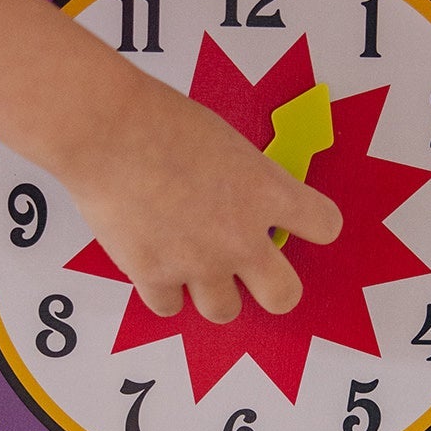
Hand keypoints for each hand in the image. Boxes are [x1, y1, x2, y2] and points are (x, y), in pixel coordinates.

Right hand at [59, 75, 342, 322]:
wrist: (106, 130)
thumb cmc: (159, 119)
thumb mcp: (225, 142)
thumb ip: (243, 181)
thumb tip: (239, 202)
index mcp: (267, 191)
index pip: (324, 226)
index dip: (312, 225)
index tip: (296, 223)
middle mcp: (241, 236)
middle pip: (284, 296)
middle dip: (271, 287)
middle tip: (252, 272)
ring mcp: (198, 263)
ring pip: (223, 311)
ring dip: (211, 292)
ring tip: (192, 266)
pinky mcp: (154, 276)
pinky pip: (169, 306)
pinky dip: (163, 289)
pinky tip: (155, 262)